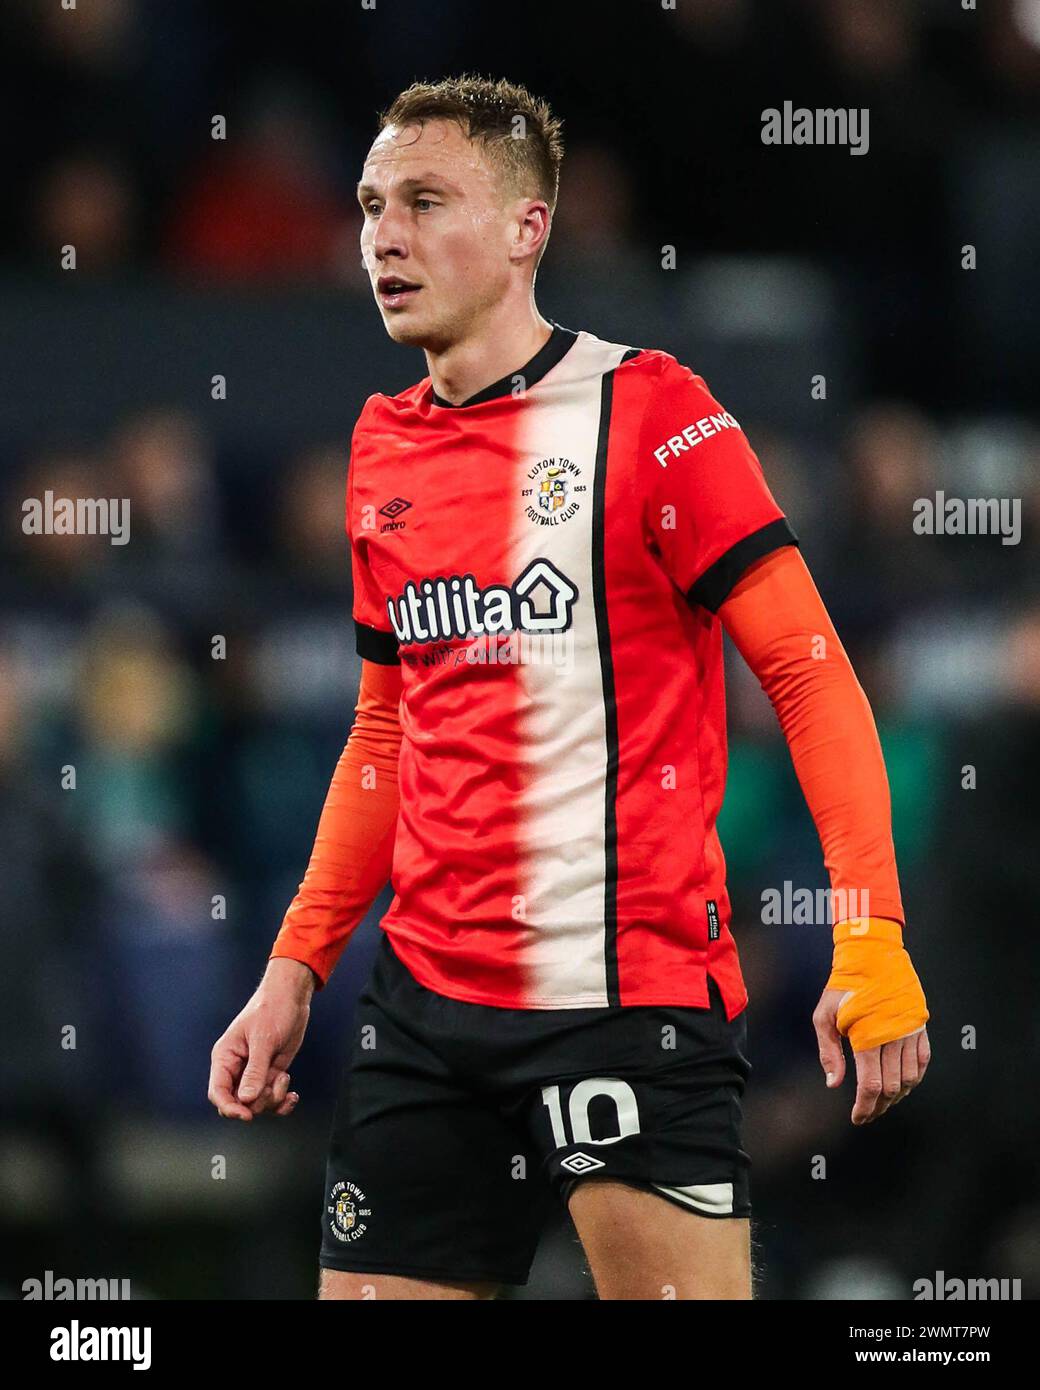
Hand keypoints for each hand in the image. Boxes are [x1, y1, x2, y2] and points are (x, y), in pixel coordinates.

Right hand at [208, 960, 313, 1120]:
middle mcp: (237, 1068)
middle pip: (238, 1103)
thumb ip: (255, 1070)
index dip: (229, 1108)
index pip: (217, 1092)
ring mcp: (254, 1073)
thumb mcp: (264, 1039)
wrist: (291, 998)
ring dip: (272, 1099)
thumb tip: (246, 1099)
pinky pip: (271, 1098)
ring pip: (256, 1104)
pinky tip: (293, 1096)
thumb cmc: (272, 1010)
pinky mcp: (270, 1074)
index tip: (247, 1115)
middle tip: (273, 1084)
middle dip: (257, 1102)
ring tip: (285, 1078)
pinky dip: (282, 1102)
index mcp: (225, 1057)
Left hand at [814, 985, 930, 1123]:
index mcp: (869, 1036)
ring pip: (910, 1078)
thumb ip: (829, 1052)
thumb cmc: (844, 986)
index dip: (865, 1107)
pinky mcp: (920, 1027)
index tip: (857, 1118)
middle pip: (891, 1087)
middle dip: (878, 1106)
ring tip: (881, 1102)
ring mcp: (911, 1032)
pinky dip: (913, 1078)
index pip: (871, 1085)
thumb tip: (834, 1084)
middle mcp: (894, 1037)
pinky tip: (902, 1085)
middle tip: (867, 1114)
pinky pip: (922, 1062)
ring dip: (896, 1095)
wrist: (873, 956)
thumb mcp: (824, 1015)